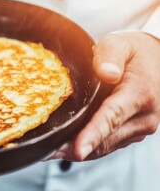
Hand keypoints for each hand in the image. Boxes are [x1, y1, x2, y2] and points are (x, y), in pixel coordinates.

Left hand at [52, 32, 159, 160]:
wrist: (158, 61)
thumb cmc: (135, 52)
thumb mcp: (121, 43)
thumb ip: (110, 55)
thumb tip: (106, 73)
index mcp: (139, 94)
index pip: (112, 117)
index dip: (93, 135)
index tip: (78, 150)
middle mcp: (144, 117)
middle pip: (105, 139)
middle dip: (75, 148)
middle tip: (47, 151)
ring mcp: (140, 128)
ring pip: (106, 147)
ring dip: (79, 151)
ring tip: (51, 151)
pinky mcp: (133, 133)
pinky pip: (109, 145)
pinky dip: (89, 147)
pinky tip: (67, 146)